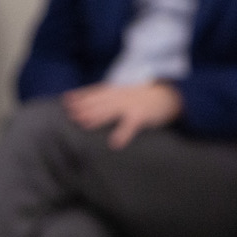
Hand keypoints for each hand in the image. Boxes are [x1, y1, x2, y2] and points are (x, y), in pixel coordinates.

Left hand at [61, 82, 182, 148]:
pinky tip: (114, 144)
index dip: (81, 96)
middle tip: (70, 113)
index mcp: (117, 92)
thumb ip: (110, 98)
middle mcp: (122, 97)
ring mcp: (131, 106)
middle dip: (84, 107)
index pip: (96, 92)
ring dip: (97, 117)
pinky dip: (123, 134)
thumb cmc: (146, 98)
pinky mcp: (142, 116)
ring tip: (83, 123)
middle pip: (100, 102)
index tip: (65, 100)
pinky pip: (131, 126)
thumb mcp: (126, 94)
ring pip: (111, 111)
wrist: (170, 96)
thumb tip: (89, 107)